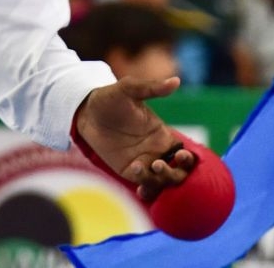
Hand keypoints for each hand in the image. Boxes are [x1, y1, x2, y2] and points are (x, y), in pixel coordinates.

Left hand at [76, 77, 197, 202]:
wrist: (85, 111)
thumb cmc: (109, 98)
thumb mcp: (129, 89)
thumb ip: (151, 88)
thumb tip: (176, 81)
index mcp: (163, 134)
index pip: (186, 153)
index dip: (189, 159)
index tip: (181, 155)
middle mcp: (157, 151)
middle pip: (178, 173)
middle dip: (173, 174)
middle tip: (157, 164)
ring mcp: (143, 163)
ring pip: (162, 182)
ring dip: (157, 182)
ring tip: (138, 169)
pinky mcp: (128, 171)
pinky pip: (144, 185)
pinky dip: (147, 191)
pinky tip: (140, 190)